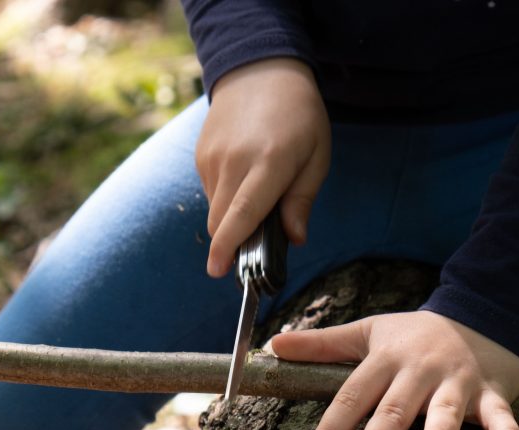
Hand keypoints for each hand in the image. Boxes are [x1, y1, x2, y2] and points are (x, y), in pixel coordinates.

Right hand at [196, 58, 330, 277]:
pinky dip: (226, 200)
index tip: (218, 271)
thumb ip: (302, 199)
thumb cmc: (299, 115)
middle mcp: (234, 161)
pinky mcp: (200, 156)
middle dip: (232, 244)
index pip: (244, 212)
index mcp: (269, 162)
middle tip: (256, 248)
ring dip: (232, 219)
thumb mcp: (317, 155)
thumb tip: (295, 239)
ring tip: (259, 195)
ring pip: (215, 210)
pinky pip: (211, 193)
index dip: (230, 245)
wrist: (259, 70)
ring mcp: (212, 158)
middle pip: (222, 221)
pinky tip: (245, 178)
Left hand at [267, 311, 518, 429]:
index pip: (353, 394)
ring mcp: (458, 382)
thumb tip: (273, 345)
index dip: (332, 426)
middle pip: (395, 408)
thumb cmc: (416, 334)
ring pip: (447, 410)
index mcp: (387, 359)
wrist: (482, 313)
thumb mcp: (369, 332)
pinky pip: (502, 418)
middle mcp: (421, 371)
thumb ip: (323, 344)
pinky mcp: (492, 394)